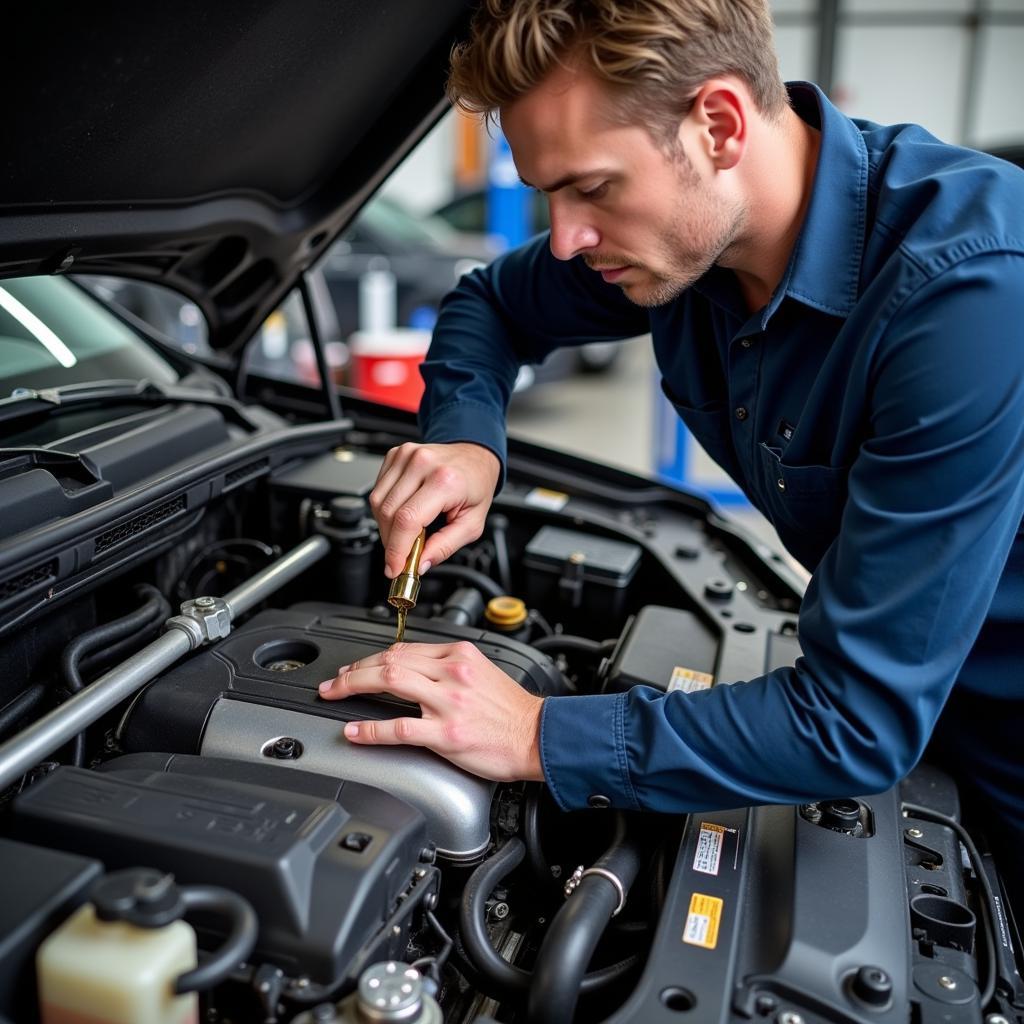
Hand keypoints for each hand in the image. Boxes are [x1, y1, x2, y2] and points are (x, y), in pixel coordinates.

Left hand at [317, 641, 544, 782]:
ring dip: (354, 687)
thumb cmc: (512, 711)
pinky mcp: (446, 733)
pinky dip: (371, 729)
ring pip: (389, 682)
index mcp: (460, 655)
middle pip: (390, 660)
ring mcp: (448, 702)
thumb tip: (414, 671)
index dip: (372, 658)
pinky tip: (355, 730)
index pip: (405, 649)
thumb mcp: (481, 672)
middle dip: (354, 670)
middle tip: (335, 681)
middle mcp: (452, 673)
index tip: (356, 667)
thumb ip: (449, 668)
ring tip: (335, 695)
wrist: (538, 736)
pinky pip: (399, 728)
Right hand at [369, 442, 499, 577]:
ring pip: (378, 502)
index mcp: (445, 480)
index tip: (393, 568)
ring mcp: (407, 456)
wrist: (474, 456)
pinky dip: (385, 508)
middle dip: (391, 542)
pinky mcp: (396, 455)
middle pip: (388, 513)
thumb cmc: (475, 486)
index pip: (408, 520)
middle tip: (404, 554)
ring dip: (386, 526)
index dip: (396, 549)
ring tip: (406, 532)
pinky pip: (378, 489)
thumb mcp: (472, 524)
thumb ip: (445, 547)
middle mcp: (423, 463)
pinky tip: (402, 511)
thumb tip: (420, 564)